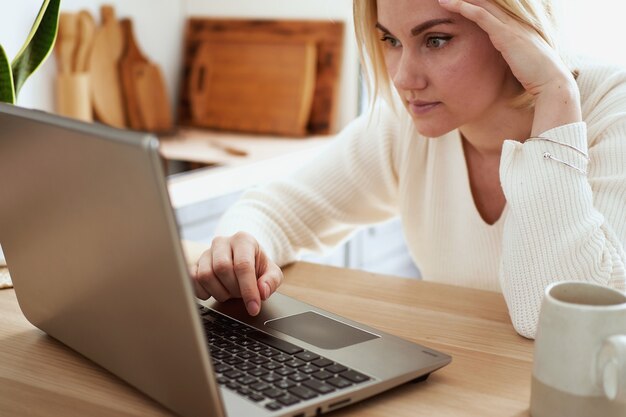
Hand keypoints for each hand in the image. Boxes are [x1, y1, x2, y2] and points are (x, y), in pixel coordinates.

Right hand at [192, 232, 282, 315]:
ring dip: (219, 292)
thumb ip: (271, 281)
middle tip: (241, 293)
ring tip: (229, 291)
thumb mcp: (272, 272)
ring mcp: (206, 253)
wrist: (242, 261)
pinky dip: (203, 292)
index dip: (248, 289)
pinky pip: (192, 279)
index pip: (243, 265)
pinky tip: (215, 292)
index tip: (253, 307)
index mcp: (243, 240)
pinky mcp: (195, 264)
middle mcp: (222, 243)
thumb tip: (262, 291)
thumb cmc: (257, 265)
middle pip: (222, 269)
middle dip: (234, 289)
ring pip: (205, 275)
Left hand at [438, 0, 580, 134]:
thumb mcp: (518, 61)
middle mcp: (514, 22)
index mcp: (517, 27)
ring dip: (462, 0)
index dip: (475, 3)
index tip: (459, 2)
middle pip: (487, 2)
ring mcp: (511, 27)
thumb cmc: (536, 77)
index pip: (493, 8)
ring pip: (482, 4)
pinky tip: (453, 5)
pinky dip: (466, 9)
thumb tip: (498, 60)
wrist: (551, 83)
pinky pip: (482, 17)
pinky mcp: (506, 35)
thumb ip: (507, 55)